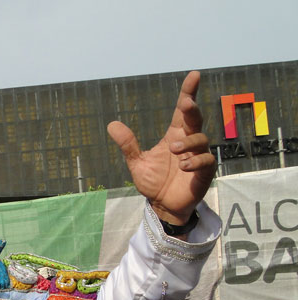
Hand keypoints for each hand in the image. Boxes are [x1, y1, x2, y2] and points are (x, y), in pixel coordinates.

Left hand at [107, 71, 215, 229]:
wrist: (162, 206)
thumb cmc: (153, 182)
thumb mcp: (137, 163)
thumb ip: (128, 144)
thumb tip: (112, 124)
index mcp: (174, 136)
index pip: (182, 111)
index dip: (188, 92)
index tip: (194, 75)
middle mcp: (188, 143)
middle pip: (195, 120)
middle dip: (193, 110)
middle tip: (186, 104)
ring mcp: (198, 156)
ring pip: (201, 140)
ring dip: (188, 143)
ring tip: (174, 151)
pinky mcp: (204, 172)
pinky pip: (206, 161)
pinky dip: (195, 161)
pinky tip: (183, 166)